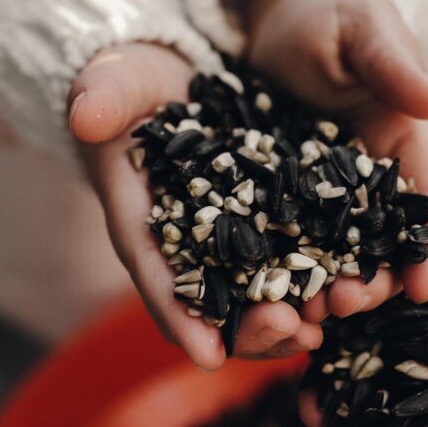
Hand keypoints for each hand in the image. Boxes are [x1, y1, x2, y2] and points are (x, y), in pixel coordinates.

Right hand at [70, 43, 323, 367]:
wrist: (171, 71)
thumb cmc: (132, 80)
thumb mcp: (116, 79)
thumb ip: (102, 96)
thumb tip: (85, 117)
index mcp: (139, 215)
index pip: (154, 271)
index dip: (178, 313)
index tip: (207, 355)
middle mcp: (183, 240)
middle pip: (210, 299)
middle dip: (246, 327)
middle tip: (287, 333)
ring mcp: (225, 234)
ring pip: (250, 293)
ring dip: (283, 319)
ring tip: (317, 330)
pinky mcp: (262, 218)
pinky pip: (286, 259)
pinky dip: (310, 281)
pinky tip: (343, 294)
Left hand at [242, 0, 427, 321]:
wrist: (265, 22)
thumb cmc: (326, 16)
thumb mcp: (361, 27)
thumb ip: (392, 62)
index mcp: (404, 142)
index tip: (424, 289)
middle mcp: (371, 180)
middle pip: (386, 243)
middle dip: (375, 282)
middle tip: (346, 302)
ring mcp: (325, 197)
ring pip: (338, 256)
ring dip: (328, 290)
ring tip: (303, 313)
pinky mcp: (283, 203)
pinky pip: (287, 245)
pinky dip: (283, 275)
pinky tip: (266, 298)